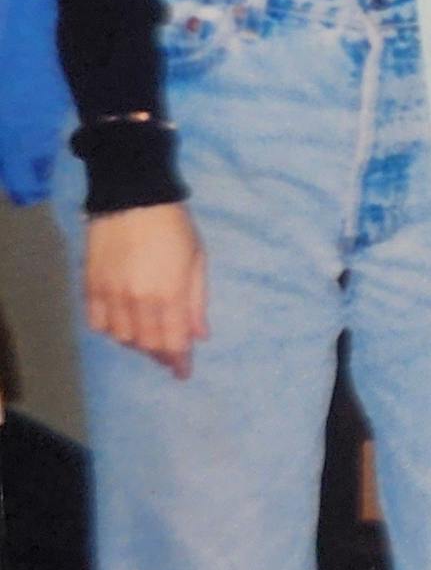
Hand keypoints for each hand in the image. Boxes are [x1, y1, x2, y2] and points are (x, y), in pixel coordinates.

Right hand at [83, 205, 207, 378]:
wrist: (131, 197)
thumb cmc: (173, 226)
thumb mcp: (196, 260)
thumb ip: (196, 301)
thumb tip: (200, 335)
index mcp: (169, 295)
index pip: (173, 342)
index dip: (179, 362)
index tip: (183, 372)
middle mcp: (138, 301)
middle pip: (147, 344)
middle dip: (160, 354)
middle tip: (168, 354)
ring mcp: (112, 295)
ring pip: (121, 337)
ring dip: (136, 343)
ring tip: (146, 336)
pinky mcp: (91, 286)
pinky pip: (97, 322)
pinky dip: (109, 329)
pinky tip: (120, 324)